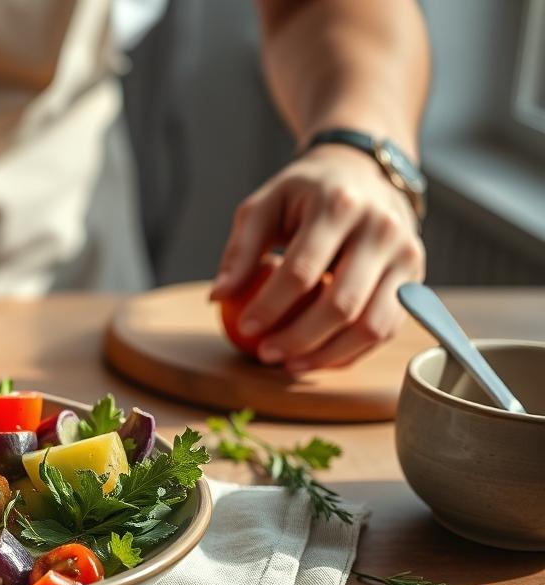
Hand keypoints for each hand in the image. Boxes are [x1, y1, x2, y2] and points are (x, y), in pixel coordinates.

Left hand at [210, 143, 425, 371]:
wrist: (363, 173)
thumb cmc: (304, 194)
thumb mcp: (264, 206)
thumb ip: (240, 250)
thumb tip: (217, 297)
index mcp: (339, 205)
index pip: (303, 270)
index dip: (271, 306)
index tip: (246, 328)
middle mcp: (381, 229)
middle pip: (342, 304)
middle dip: (299, 338)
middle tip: (266, 353)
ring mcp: (406, 255)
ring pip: (372, 325)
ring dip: (327, 354)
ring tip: (290, 364)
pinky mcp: (415, 279)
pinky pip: (387, 329)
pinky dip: (351, 352)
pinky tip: (318, 358)